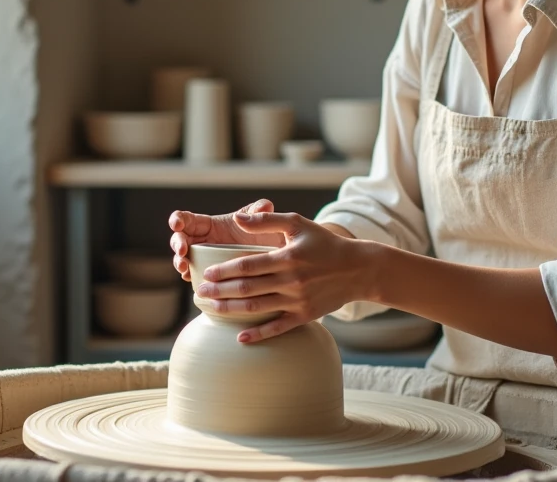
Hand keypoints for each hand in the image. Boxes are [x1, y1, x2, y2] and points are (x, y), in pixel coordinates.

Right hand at [169, 199, 284, 280]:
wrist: (274, 259)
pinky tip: (192, 279)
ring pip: (183, 259)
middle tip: (182, 252)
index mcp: (209, 224)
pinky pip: (195, 276)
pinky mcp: (210, 275)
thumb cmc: (266, 234)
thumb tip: (263, 208)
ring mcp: (204, 259)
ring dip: (179, 263)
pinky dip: (191, 277)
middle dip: (177, 244)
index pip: (186, 219)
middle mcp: (203, 241)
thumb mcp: (263, 219)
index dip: (178, 219)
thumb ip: (261, 210)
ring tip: (185, 269)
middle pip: (179, 239)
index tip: (177, 225)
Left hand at [195, 210, 373, 342]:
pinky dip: (258, 334)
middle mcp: (290, 281)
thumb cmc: (324, 243)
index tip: (206, 273)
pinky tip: (240, 338)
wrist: (357, 269)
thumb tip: (237, 218)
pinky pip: (277, 328)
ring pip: (256, 309)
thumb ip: (266, 220)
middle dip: (219, 291)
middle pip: (246, 289)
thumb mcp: (298, 223)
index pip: (246, 266)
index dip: (223, 270)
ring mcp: (297, 301)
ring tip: (210, 308)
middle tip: (199, 292)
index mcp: (286, 258)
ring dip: (230, 310)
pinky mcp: (305, 316)